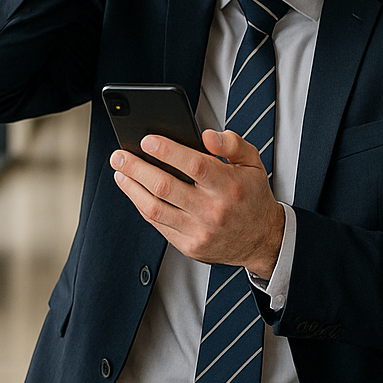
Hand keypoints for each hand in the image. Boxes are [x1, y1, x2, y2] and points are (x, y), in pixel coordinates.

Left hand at [110, 129, 285, 278]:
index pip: (194, 165)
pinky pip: (159, 225)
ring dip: (132, 188)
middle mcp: (214, 210)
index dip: (167, 151)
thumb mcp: (253, 163)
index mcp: (229, 186)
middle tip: (120, 155)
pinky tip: (135, 192)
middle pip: (165, 186)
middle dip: (137, 168)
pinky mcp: (190, 246)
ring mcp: (200, 231)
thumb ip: (232, 144)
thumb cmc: (252, 196)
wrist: (262, 239)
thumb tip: (206, 136)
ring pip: (155, 208)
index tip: (147, 141)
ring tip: (120, 172)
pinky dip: (142, 206)